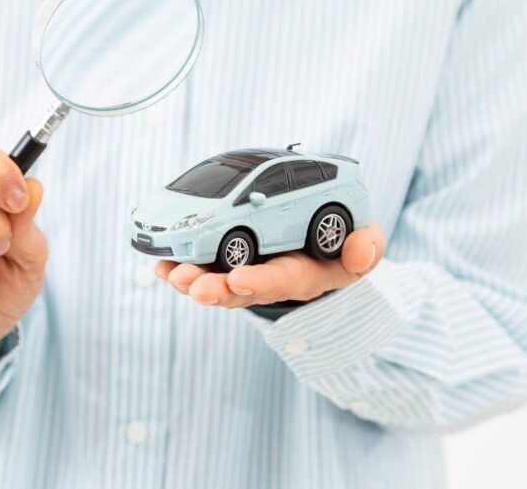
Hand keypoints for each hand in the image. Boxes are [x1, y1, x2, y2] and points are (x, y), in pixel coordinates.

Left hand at [154, 223, 385, 307]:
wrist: (325, 236)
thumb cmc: (344, 240)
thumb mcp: (366, 242)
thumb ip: (366, 248)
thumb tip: (360, 255)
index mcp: (307, 275)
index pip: (283, 281)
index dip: (261, 282)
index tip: (239, 279)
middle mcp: (272, 279)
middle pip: (241, 290)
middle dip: (216, 289)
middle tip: (191, 286)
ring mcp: (248, 270)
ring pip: (217, 281)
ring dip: (192, 280)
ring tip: (171, 275)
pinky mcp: (229, 260)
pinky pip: (203, 267)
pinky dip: (180, 267)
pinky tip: (160, 265)